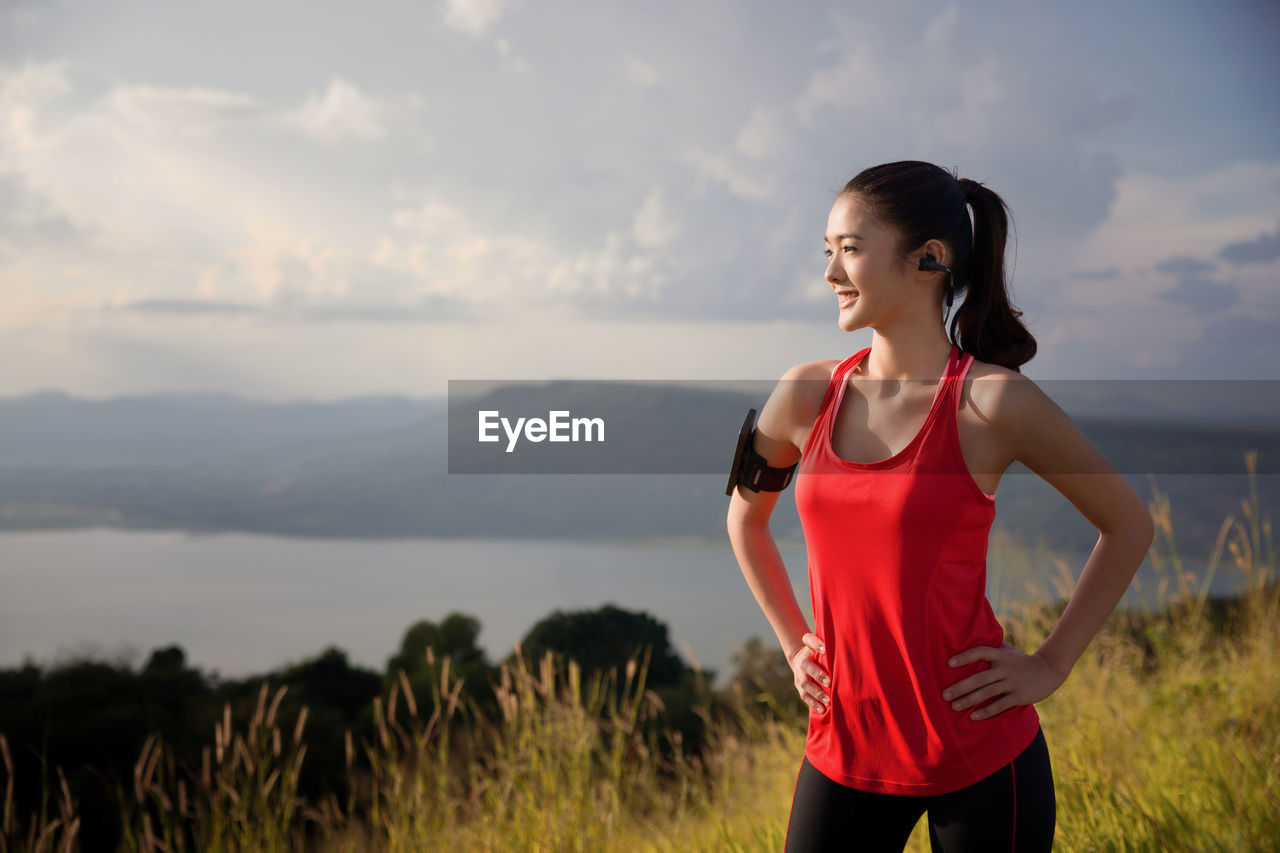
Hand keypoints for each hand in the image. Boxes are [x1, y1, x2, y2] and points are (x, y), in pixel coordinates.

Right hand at [788, 632, 831, 714]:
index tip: (825, 649)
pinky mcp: (799, 686)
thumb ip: (829, 644)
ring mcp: (799, 675)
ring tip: (828, 701)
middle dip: (818, 675)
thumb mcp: (821, 645)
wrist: (800, 659)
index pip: (809, 641)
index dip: (816, 644)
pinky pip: (805, 696)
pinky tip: (823, 709)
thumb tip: (846, 646)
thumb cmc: (818, 652)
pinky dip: (813, 703)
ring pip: (806, 684)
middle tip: (830, 683)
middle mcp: (802, 662)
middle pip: (808, 667)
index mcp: (808, 648)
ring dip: (817, 693)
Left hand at [940, 640, 1065, 720]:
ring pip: (986, 693)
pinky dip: (986, 711)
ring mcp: (1012, 683)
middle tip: (944, 694)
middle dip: (960, 687)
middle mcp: (1005, 668)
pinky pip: (1000, 705)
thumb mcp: (1008, 649)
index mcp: (1000, 655)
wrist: (1048, 671)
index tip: (948, 663)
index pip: (980, 652)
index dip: (964, 657)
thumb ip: (992, 644)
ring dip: (968, 700)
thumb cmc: (1021, 660)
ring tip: (953, 706)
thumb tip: (971, 634)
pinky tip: (973, 716)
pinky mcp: (1019, 696)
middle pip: (979, 678)